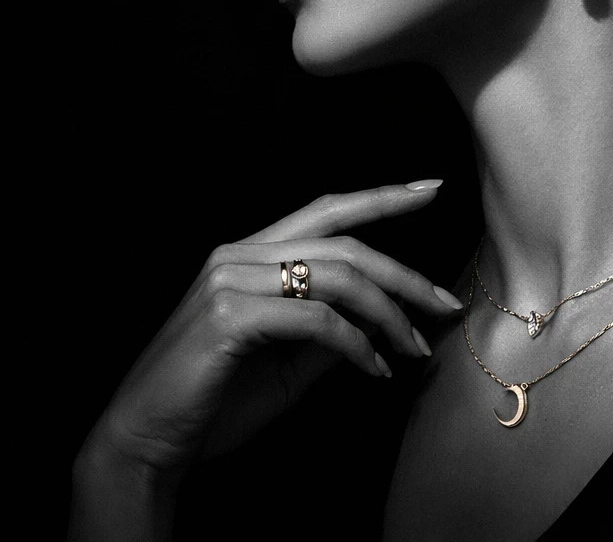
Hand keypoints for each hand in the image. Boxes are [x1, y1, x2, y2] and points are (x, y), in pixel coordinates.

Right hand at [77, 180, 461, 484]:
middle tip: (447, 303)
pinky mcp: (230, 316)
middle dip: (405, 275)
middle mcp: (240, 254)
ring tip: (416, 348)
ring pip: (338, 278)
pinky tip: (377, 369)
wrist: (148, 442)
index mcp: (251, 253)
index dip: (382, 196)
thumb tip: (385, 318)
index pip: (327, 209)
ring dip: (389, 316)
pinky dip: (357, 345)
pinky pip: (316, 320)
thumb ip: (331, 330)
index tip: (432, 187)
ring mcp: (232, 281)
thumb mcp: (289, 361)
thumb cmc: (218, 400)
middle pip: (346, 245)